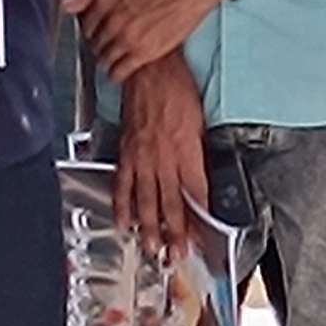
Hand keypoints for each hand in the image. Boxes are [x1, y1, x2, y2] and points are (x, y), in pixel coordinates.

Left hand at [69, 0, 224, 76]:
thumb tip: (67, 5)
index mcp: (104, 0)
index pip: (86, 24)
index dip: (92, 29)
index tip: (99, 31)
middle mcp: (112, 21)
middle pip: (94, 43)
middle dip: (99, 44)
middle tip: (110, 43)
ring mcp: (128, 38)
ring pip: (104, 59)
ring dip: (107, 59)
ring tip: (117, 56)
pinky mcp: (145, 53)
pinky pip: (120, 72)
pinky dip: (117, 73)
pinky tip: (122, 70)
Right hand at [117, 57, 213, 257]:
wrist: (147, 69)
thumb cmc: (177, 88)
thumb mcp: (200, 120)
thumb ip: (201, 152)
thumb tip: (204, 178)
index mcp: (185, 150)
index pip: (196, 193)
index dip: (200, 219)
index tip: (203, 238)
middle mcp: (162, 158)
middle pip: (171, 204)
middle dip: (175, 233)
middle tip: (177, 256)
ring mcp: (141, 157)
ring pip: (145, 200)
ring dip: (149, 228)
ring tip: (152, 249)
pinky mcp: (125, 152)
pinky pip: (122, 184)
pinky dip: (121, 205)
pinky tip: (123, 222)